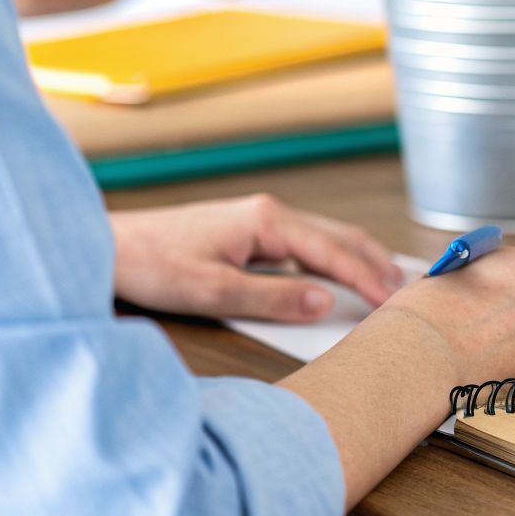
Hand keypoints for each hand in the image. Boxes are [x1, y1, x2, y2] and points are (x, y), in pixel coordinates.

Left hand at [111, 193, 403, 321]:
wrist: (107, 246)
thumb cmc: (152, 265)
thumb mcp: (213, 291)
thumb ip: (274, 298)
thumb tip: (327, 302)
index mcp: (267, 220)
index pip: (332, 251)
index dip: (367, 278)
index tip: (393, 301)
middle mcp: (269, 213)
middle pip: (340, 235)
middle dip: (375, 262)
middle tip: (406, 290)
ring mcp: (260, 219)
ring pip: (326, 236)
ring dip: (358, 258)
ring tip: (386, 281)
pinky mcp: (249, 231)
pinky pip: (306, 243)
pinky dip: (333, 258)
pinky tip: (341, 273)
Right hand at [278, 243, 514, 510]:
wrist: (408, 363)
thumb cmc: (412, 322)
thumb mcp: (440, 280)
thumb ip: (467, 279)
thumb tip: (469, 283)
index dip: (497, 292)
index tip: (483, 308)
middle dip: (510, 321)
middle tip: (475, 337)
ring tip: (473, 359)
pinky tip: (482, 376)